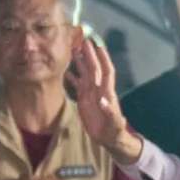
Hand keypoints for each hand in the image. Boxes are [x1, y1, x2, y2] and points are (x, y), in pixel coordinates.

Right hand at [70, 40, 140, 161]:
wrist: (109, 137)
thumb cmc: (115, 129)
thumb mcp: (114, 122)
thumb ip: (110, 111)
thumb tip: (104, 100)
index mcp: (107, 92)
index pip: (106, 72)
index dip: (104, 60)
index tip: (99, 47)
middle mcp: (98, 89)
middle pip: (93, 68)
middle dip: (89, 55)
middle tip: (83, 41)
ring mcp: (90, 93)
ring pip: (84, 74)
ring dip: (80, 62)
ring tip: (73, 50)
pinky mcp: (83, 99)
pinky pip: (77, 85)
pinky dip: (71, 77)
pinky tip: (64, 70)